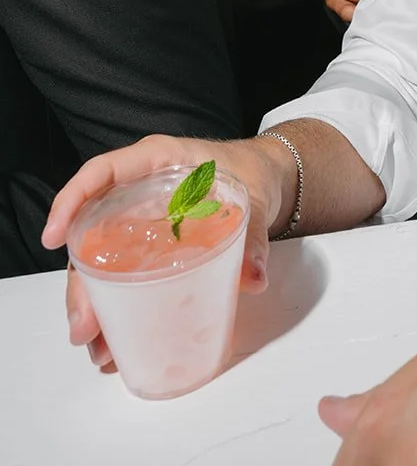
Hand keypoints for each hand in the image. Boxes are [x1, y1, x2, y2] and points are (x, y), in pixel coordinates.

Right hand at [42, 134, 285, 371]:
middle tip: (84, 329)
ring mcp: (141, 223)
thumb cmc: (251, 172)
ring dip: (95, 308)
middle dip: (81, 283)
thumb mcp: (254, 196)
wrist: (266, 177)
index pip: (102, 172)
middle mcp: (140, 193)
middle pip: (93, 233)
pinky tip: (117, 344)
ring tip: (100, 350)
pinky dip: (117, 311)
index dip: (72, 200)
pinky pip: (123, 278)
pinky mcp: (150, 249)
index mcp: (159, 163)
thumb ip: (255, 236)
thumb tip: (252, 278)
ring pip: (103, 263)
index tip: (53, 237)